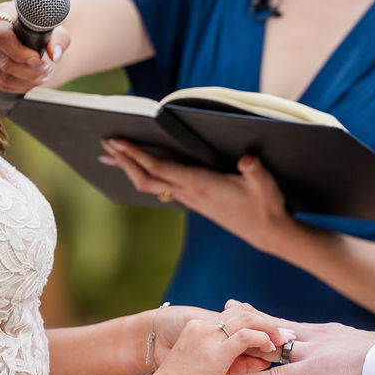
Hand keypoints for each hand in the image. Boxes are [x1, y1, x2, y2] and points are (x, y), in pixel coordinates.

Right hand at [0, 2, 70, 92]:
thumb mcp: (51, 27)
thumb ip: (58, 39)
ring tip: (42, 77)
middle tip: (47, 71)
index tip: (38, 59)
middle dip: (30, 73)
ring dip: (26, 82)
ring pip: (2, 77)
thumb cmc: (37, 24)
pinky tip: (30, 82)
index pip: (1, 38)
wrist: (22, 24)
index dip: (21, 54)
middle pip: (4, 63)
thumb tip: (56, 56)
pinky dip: (17, 87)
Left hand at [100, 140, 297, 252]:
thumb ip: (254, 170)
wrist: (269, 232)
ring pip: (152, 184)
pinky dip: (147, 175)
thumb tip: (247, 161)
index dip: (137, 155)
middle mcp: (191, 193)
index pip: (161, 168)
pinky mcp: (196, 201)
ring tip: (113, 156)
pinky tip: (142, 170)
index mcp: (201, 185)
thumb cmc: (266, 205)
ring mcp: (192, 199)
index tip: (118, 141)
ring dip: (131, 169)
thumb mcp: (265, 184)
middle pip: (147, 178)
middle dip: (124, 161)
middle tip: (105, 145)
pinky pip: (164, 186)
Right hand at [152, 304, 293, 374]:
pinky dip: (262, 339)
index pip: (232, 315)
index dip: (254, 322)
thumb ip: (220, 362)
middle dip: (266, 321)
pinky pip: (246, 336)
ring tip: (281, 341)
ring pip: (247, 319)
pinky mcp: (215, 353)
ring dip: (269, 328)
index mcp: (196, 329)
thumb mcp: (199, 369)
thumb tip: (243, 367)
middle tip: (284, 334)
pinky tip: (269, 349)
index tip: (271, 331)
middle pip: (242, 312)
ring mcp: (208, 338)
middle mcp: (202, 328)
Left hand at [225, 308, 374, 374]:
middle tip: (229, 307)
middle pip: (276, 325)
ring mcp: (313, 352)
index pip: (293, 325)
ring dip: (245, 347)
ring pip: (270, 347)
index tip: (254, 309)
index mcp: (330, 335)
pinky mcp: (314, 370)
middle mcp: (318, 337)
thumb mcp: (365, 370)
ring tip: (220, 343)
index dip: (272, 319)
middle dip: (251, 318)